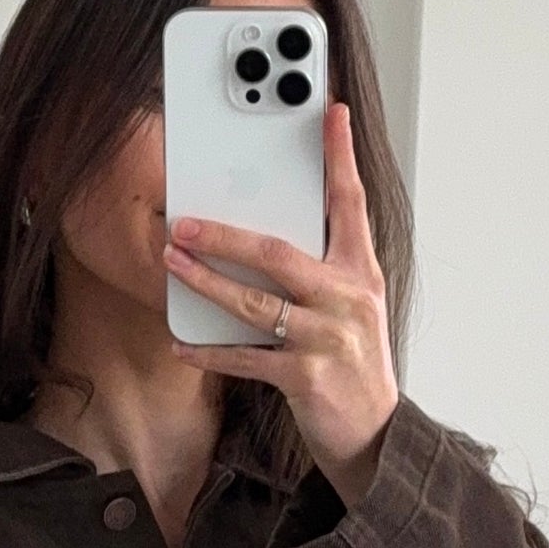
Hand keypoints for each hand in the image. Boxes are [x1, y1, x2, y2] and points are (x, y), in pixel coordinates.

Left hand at [165, 97, 398, 507]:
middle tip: (184, 221)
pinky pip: (246, 357)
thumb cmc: (354, 366)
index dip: (340, 156)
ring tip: (173, 263)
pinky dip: (209, 350)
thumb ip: (321, 271)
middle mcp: (348, 299)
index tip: (330, 111)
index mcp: (361, 274)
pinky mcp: (306, 378)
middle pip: (279, 253)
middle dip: (226, 234)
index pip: (351, 203)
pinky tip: (182, 342)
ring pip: (255, 302)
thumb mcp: (352, 309)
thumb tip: (265, 237)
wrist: (375, 435)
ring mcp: (328, 339)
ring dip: (207, 282)